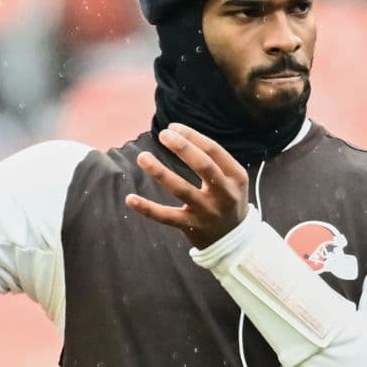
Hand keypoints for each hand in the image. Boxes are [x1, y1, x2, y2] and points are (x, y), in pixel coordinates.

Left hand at [125, 122, 248, 248]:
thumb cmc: (227, 199)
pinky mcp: (191, 226)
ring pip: (181, 190)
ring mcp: (207, 212)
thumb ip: (212, 159)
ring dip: (160, 172)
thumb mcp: (232, 178)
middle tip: (163, 134)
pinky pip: (166, 217)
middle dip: (182, 147)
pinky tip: (130, 198)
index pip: (213, 150)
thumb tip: (177, 134)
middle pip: (203, 166)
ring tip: (142, 157)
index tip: (172, 127)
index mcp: (236, 176)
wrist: (234, 240)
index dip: (192, 136)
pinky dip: (147, 208)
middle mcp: (224, 194)